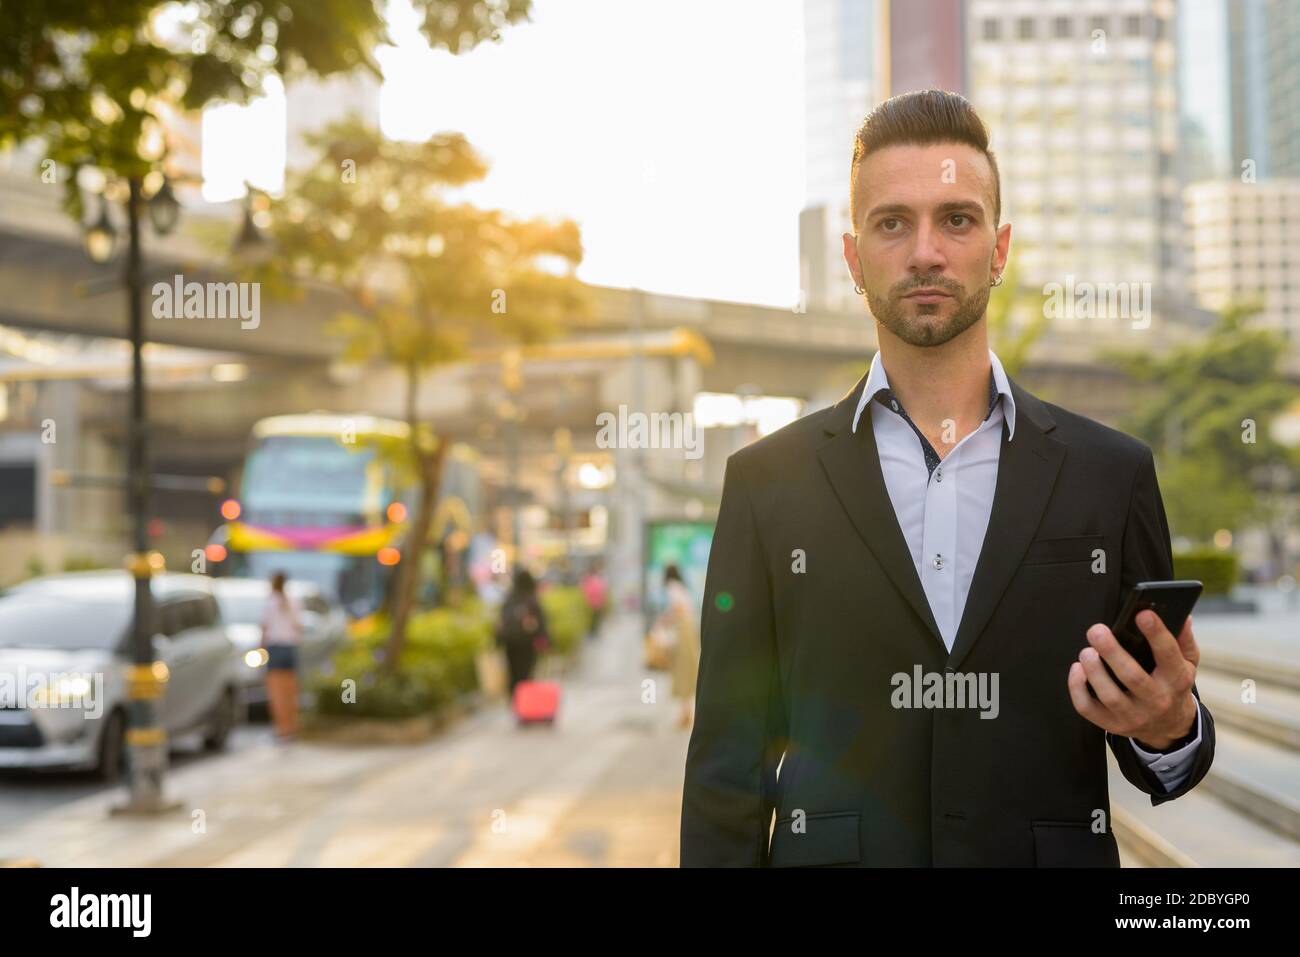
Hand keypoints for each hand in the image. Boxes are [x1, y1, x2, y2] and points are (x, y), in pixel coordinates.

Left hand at [1066, 610, 1199, 749]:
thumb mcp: (1187, 664)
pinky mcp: (1112, 724)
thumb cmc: (1173, 686)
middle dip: (1112, 652)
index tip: (1143, 614)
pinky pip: (1088, 709)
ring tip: (1086, 651)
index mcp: (1176, 680)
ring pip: (1109, 695)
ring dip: (1094, 671)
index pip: (1168, 656)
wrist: (1169, 727)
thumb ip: (1183, 640)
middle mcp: (1156, 700)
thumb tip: (1183, 617)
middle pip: (1132, 677)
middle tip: (1097, 631)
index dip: (1156, 634)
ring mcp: (1133, 715)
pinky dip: (1077, 689)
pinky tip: (1078, 669)